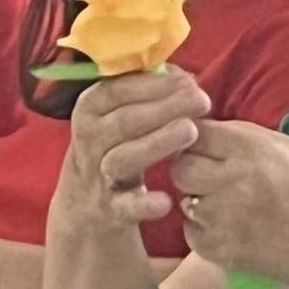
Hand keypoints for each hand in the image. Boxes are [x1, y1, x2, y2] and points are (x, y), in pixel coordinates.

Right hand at [58, 68, 211, 226]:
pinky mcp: (109, 210)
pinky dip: (145, 204)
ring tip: (191, 131)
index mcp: (90, 111)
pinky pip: (125, 207)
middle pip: (124, 121)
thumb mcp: (118, 116)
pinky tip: (167, 201)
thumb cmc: (114, 146)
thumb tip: (185, 78)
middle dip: (165, 108)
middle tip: (202, 101)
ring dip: (157, 143)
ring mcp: (97, 176)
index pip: (115, 90)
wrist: (85, 206)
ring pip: (123, 158)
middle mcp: (89, 142)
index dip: (153, 84)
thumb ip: (147, 94)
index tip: (188, 81)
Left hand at [170, 121, 288, 288]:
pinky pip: (192, 232)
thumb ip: (244, 137)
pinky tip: (231, 228)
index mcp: (250, 149)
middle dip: (192, 169)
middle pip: (180, 167)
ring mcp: (223, 218)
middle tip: (211, 177)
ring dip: (199, 200)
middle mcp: (232, 180)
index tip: (204, 147)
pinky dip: (205, 230)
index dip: (197, 139)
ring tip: (227, 205)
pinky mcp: (220, 250)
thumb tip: (204, 129)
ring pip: (184, 201)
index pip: (196, 132)